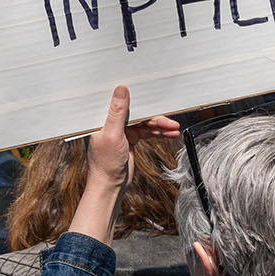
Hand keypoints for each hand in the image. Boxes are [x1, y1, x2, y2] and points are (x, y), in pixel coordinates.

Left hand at [68, 85, 178, 243]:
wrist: (111, 187)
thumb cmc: (105, 164)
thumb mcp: (112, 135)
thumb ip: (117, 112)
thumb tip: (121, 89)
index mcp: (100, 117)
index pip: (119, 100)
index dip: (134, 94)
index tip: (150, 90)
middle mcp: (110, 121)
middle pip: (136, 110)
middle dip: (154, 113)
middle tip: (169, 117)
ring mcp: (120, 130)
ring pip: (144, 121)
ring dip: (160, 125)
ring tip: (174, 128)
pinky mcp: (129, 138)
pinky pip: (146, 131)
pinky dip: (158, 132)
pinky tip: (170, 134)